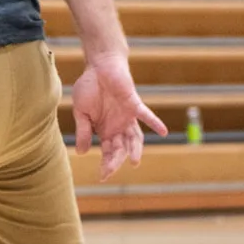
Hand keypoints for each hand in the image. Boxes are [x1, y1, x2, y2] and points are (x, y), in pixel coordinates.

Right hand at [71, 53, 166, 181]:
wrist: (99, 66)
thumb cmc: (89, 88)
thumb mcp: (81, 112)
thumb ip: (83, 131)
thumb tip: (81, 153)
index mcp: (104, 130)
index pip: (108, 152)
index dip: (106, 164)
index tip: (103, 176)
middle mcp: (118, 126)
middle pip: (120, 148)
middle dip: (115, 160)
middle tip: (110, 171)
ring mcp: (127, 117)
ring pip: (135, 137)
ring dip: (135, 149)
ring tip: (134, 161)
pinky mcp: (133, 104)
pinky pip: (146, 115)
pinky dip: (154, 123)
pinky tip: (163, 131)